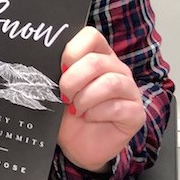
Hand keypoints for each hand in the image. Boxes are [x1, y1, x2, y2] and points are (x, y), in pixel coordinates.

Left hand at [57, 26, 144, 172]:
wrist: (76, 144)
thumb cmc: (67, 113)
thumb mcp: (58, 87)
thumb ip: (56, 71)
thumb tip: (44, 61)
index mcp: (98, 54)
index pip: (91, 36)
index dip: (72, 51)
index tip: (60, 68)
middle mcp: (117, 68)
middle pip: (96, 61)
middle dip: (72, 80)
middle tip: (64, 95)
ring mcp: (129, 90)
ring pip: (110, 82)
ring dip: (85, 98)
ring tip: (75, 109)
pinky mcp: (135, 113)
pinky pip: (118, 107)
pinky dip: (96, 114)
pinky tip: (88, 118)